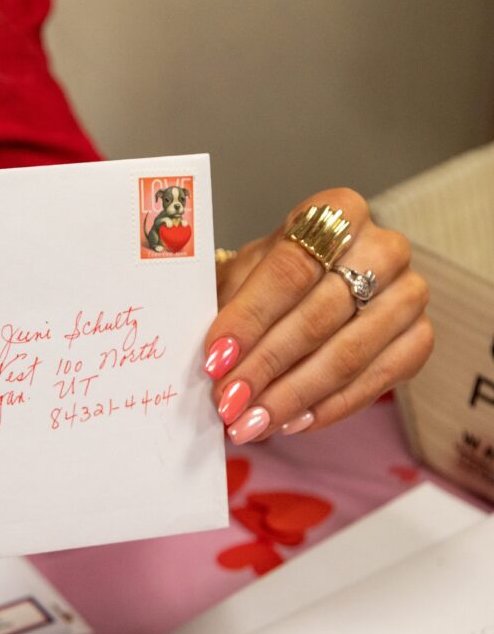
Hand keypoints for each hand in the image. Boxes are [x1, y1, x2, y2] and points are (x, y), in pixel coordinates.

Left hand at [205, 188, 432, 443]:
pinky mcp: (419, 338)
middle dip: (265, 367)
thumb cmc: (270, 276)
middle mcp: (383, 247)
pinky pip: (376, 382)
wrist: (310, 285)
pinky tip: (290, 423)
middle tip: (228, 402)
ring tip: (250, 423)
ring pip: (347, 354)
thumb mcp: (243, 273)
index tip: (215, 359)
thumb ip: (229, 305)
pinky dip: (327, 408)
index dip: (249, 319)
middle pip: (318, 316)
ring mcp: (408, 294)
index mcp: (336, 211)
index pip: (289, 270)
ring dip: (292, 396)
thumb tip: (214, 361)